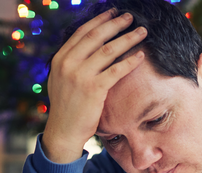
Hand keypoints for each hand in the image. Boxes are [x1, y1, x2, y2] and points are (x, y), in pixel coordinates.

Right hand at [43, 9, 146, 163]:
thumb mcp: (60, 80)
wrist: (64, 131)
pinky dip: (130, 61)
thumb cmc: (66, 107)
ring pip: (109, 50)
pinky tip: (140, 56)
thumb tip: (86, 47)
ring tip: (142, 32)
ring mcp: (80, 75)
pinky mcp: (93, 89)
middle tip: (130, 17)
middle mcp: (68, 63)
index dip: (99, 20)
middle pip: (96, 36)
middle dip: (116, 24)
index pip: (82, 32)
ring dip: (128, 38)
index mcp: (60, 58)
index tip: (112, 12)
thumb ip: (71, 63)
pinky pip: (116, 70)